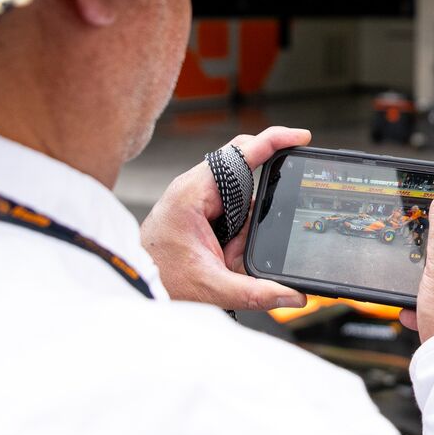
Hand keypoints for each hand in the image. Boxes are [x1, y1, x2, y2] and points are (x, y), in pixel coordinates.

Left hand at [139, 125, 309, 310]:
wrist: (132, 283)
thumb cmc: (159, 278)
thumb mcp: (211, 288)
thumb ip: (255, 293)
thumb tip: (292, 296)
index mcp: (194, 192)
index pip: (241, 152)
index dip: (275, 140)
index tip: (301, 138)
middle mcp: (195, 187)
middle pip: (244, 173)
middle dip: (257, 208)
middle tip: (244, 242)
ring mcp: (196, 196)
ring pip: (240, 198)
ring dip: (243, 229)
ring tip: (224, 258)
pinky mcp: (199, 208)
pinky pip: (231, 211)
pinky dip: (236, 233)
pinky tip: (223, 256)